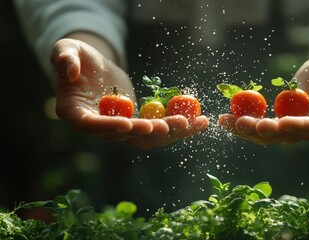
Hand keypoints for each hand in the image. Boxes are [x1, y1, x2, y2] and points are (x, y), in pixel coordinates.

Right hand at [51, 38, 208, 148]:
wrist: (93, 68)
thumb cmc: (76, 57)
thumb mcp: (65, 50)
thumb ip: (64, 58)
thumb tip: (71, 71)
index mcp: (75, 113)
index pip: (91, 125)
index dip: (111, 127)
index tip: (132, 123)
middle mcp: (97, 127)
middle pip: (126, 136)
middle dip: (152, 131)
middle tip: (174, 123)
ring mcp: (119, 129)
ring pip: (147, 137)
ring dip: (172, 133)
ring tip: (197, 123)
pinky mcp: (137, 124)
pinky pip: (157, 129)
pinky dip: (177, 127)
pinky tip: (197, 121)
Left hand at [218, 41, 308, 144]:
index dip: (301, 126)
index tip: (281, 123)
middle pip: (291, 135)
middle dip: (266, 131)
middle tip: (244, 123)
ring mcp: (300, 123)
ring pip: (273, 134)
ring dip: (249, 130)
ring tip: (227, 121)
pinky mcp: (285, 117)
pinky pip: (265, 123)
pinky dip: (246, 122)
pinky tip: (227, 117)